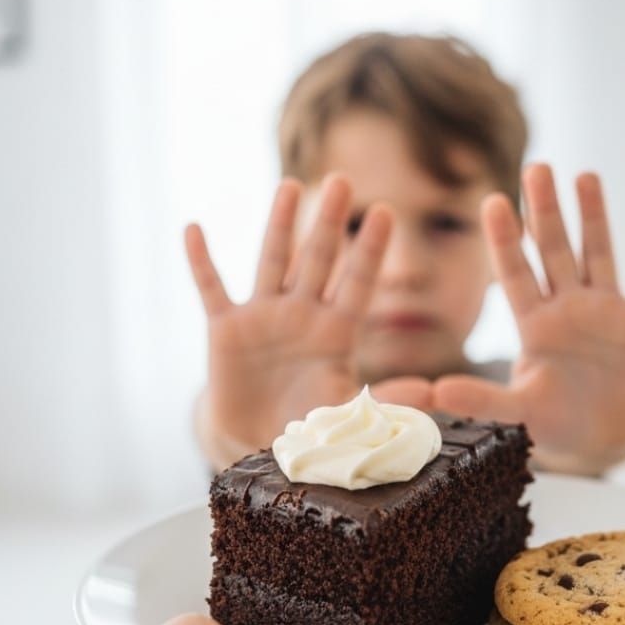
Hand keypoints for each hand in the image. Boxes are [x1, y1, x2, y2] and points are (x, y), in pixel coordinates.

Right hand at [186, 176, 393, 466]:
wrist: (258, 444)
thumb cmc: (309, 424)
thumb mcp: (348, 412)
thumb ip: (387, 400)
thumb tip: (431, 391)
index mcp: (336, 334)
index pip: (358, 284)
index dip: (370, 250)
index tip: (387, 212)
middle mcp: (303, 315)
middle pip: (319, 260)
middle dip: (331, 221)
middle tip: (342, 180)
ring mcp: (264, 318)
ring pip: (273, 261)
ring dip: (280, 224)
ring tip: (291, 186)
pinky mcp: (226, 330)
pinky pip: (211, 289)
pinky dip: (201, 261)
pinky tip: (193, 229)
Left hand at [433, 164, 624, 475]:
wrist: (604, 441)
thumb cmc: (556, 425)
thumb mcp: (519, 413)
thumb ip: (481, 400)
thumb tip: (435, 392)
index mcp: (535, 325)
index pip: (515, 274)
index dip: (504, 240)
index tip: (491, 201)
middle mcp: (568, 308)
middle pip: (554, 251)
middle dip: (544, 211)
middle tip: (536, 167)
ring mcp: (607, 313)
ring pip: (598, 254)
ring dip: (594, 217)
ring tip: (585, 175)